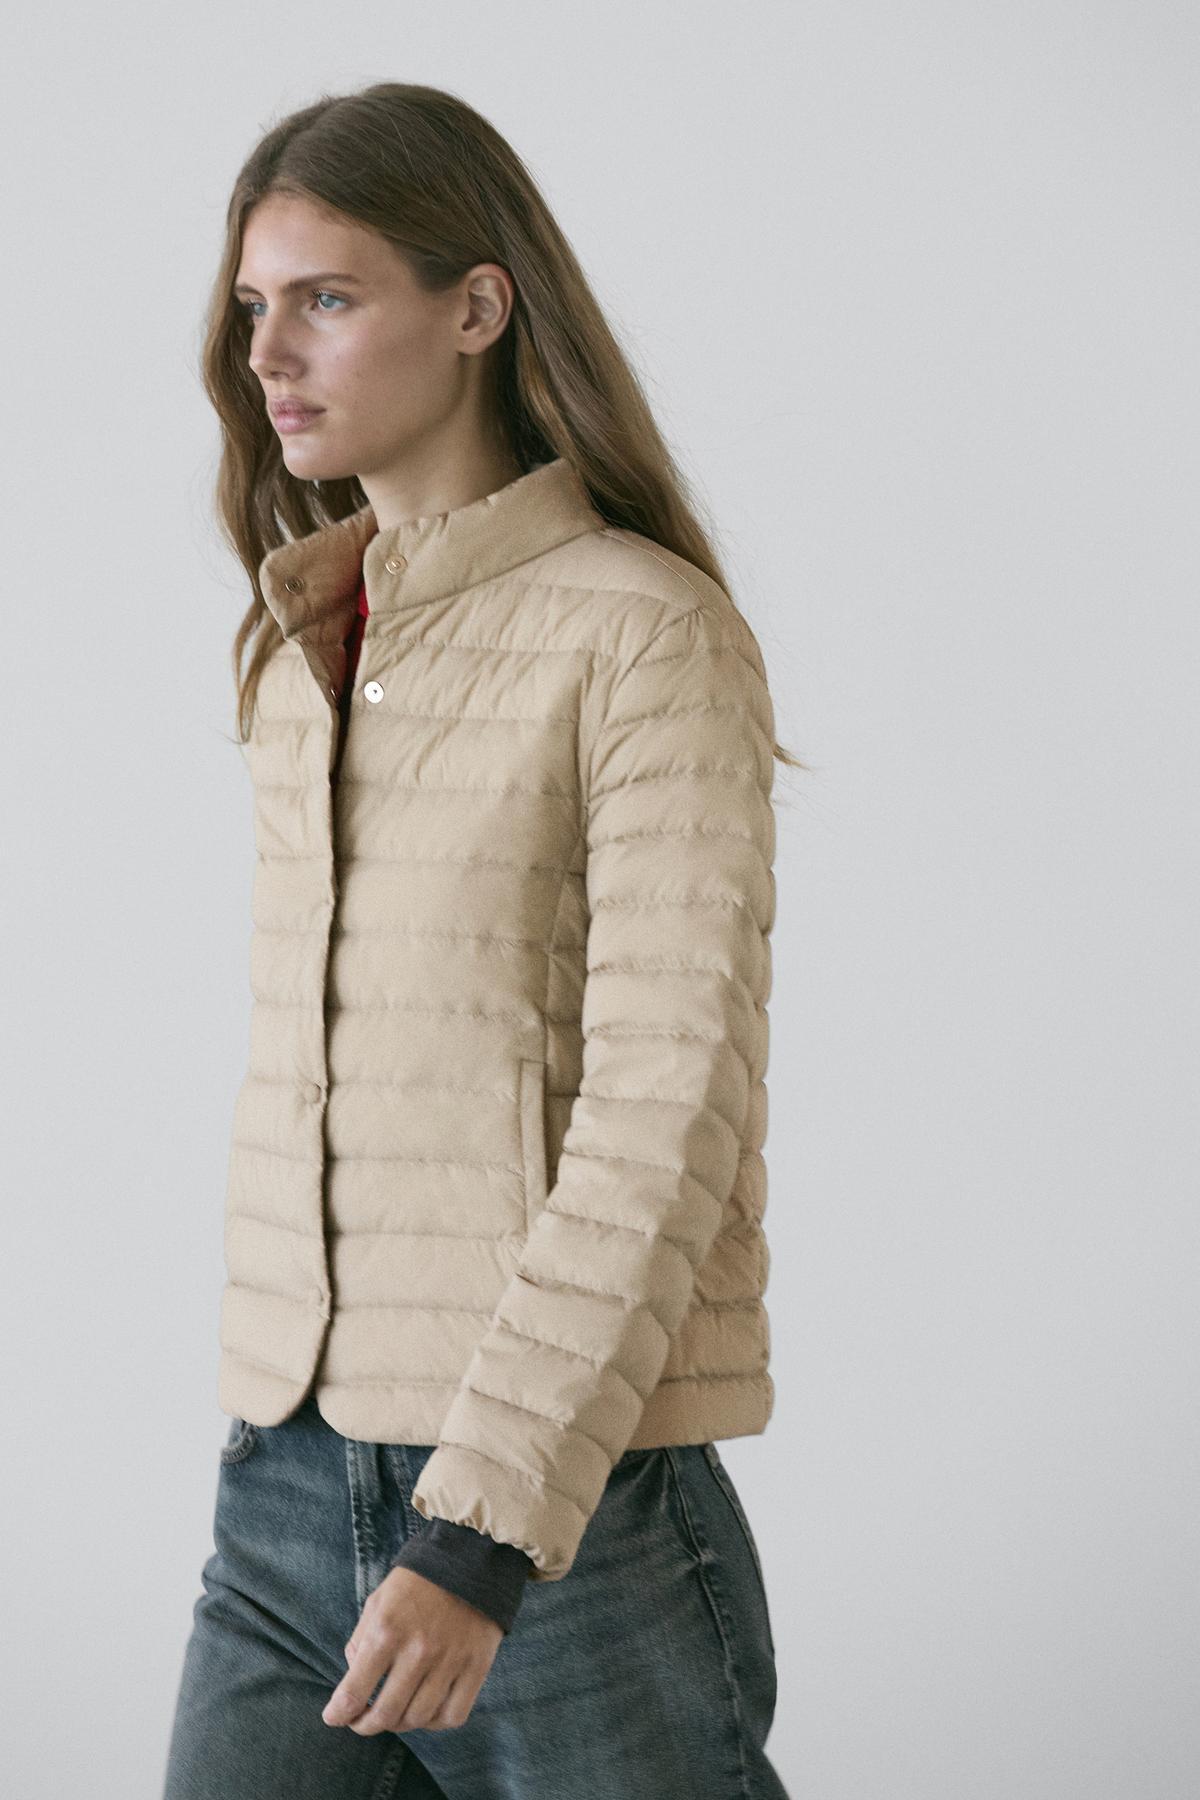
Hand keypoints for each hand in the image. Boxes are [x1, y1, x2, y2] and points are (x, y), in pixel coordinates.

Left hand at [322, 1565, 503, 1733]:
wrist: (470, 1559)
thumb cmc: (416, 1582)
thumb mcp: (377, 1602)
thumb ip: (360, 1643)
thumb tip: (355, 1683)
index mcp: (386, 1631)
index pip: (353, 1693)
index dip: (338, 1714)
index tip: (334, 1717)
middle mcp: (417, 1651)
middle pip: (385, 1715)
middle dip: (365, 1725)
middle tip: (361, 1721)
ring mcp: (449, 1661)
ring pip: (418, 1719)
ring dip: (400, 1724)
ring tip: (394, 1713)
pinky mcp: (476, 1667)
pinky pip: (453, 1715)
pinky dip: (436, 1722)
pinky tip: (427, 1709)